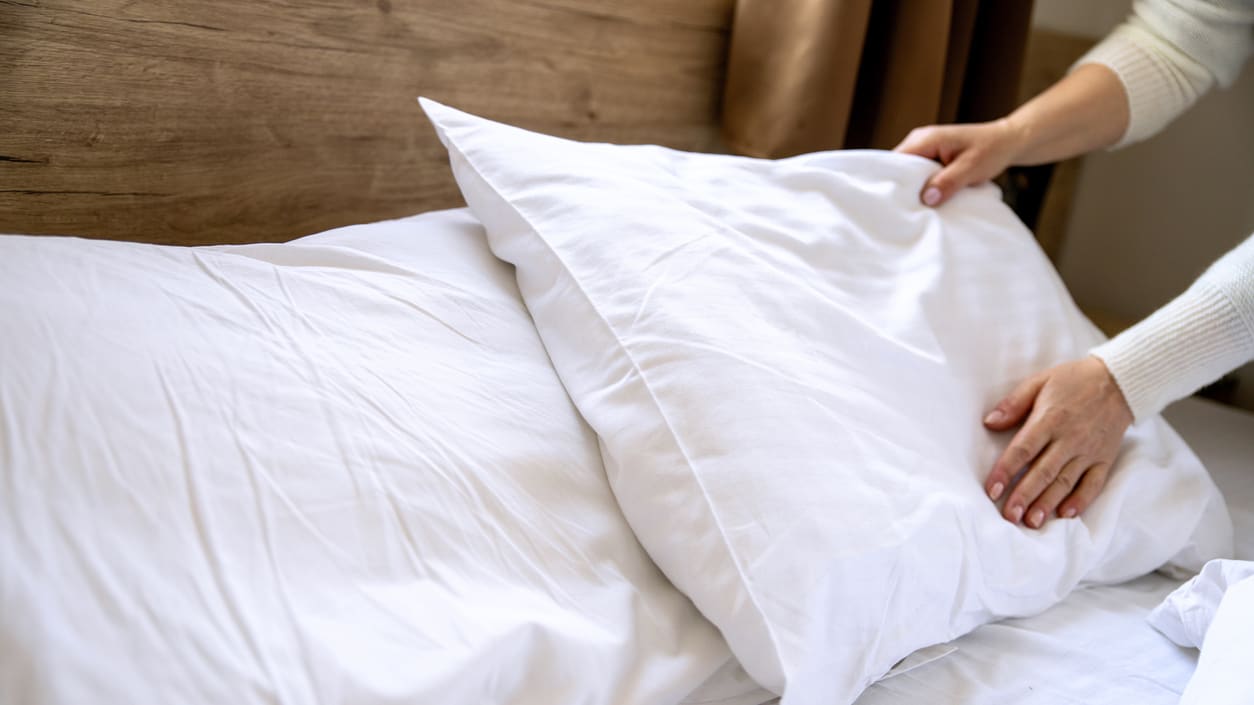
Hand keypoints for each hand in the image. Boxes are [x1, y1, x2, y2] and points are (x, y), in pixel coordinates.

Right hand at [893, 118, 1026, 206]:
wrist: (1007, 141)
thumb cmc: (992, 150)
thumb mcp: (971, 167)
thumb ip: (949, 182)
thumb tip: (927, 198)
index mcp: (925, 139)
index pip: (896, 161)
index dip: (892, 181)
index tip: (894, 203)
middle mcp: (920, 140)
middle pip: (898, 167)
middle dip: (901, 187)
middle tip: (905, 209)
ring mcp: (924, 148)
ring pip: (908, 171)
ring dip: (913, 188)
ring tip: (915, 206)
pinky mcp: (931, 156)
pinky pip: (918, 172)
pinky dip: (922, 185)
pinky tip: (927, 198)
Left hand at [983, 356, 1132, 527]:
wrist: (1120, 381)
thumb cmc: (1074, 381)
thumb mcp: (1040, 381)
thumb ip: (1014, 403)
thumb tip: (989, 422)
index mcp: (1050, 419)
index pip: (1023, 449)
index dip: (1006, 470)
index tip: (991, 489)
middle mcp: (1069, 439)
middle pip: (1043, 472)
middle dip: (1024, 496)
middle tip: (1009, 516)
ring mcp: (1089, 451)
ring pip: (1066, 482)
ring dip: (1048, 503)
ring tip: (1032, 522)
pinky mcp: (1105, 459)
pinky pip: (1094, 484)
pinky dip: (1081, 500)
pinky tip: (1066, 515)